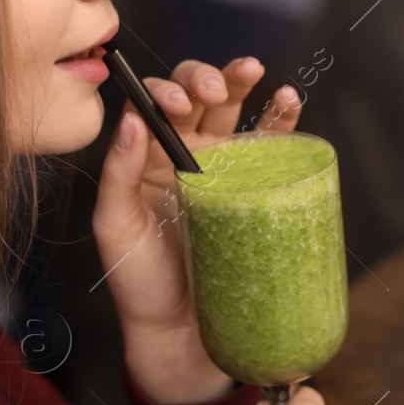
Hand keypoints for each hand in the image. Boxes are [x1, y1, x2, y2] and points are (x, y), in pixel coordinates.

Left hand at [93, 56, 302, 404]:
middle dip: (207, 79)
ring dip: (244, 83)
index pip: (156, 105)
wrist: (183, 332)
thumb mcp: (115, 228)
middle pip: (198, 97)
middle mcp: (185, 154)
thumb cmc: (140, 282)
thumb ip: (116, 175)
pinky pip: (272, 145)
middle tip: (215, 90)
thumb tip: (132, 119)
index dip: (167, 91)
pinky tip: (288, 101)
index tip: (175, 105)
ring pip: (235, 110)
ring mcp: (224, 170)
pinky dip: (283, 118)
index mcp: (147, 157)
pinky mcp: (257, 189)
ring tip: (255, 72)